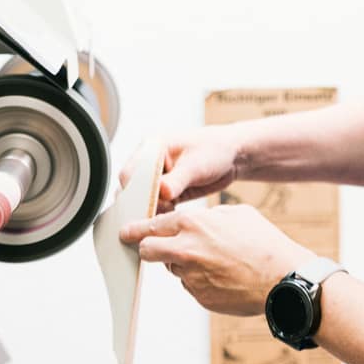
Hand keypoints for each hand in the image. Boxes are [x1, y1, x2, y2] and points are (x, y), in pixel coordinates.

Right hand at [119, 126, 242, 212]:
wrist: (233, 156)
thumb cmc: (215, 149)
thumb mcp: (195, 164)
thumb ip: (177, 179)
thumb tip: (161, 192)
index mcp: (152, 147)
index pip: (130, 173)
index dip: (134, 191)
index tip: (145, 206)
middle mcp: (151, 162)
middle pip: (134, 188)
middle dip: (142, 203)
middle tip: (153, 215)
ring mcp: (159, 177)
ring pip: (145, 199)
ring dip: (152, 210)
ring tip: (165, 214)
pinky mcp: (168, 191)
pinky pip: (157, 206)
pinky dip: (162, 213)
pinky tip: (171, 215)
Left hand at [119, 203, 314, 315]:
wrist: (283, 278)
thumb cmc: (263, 243)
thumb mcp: (234, 214)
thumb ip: (206, 217)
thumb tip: (194, 221)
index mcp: (192, 223)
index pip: (150, 226)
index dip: (135, 228)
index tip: (125, 231)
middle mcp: (186, 249)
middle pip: (146, 250)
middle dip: (147, 247)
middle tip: (154, 246)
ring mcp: (191, 276)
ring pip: (171, 268)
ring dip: (180, 263)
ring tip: (211, 259)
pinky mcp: (199, 296)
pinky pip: (190, 284)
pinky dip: (198, 279)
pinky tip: (221, 274)